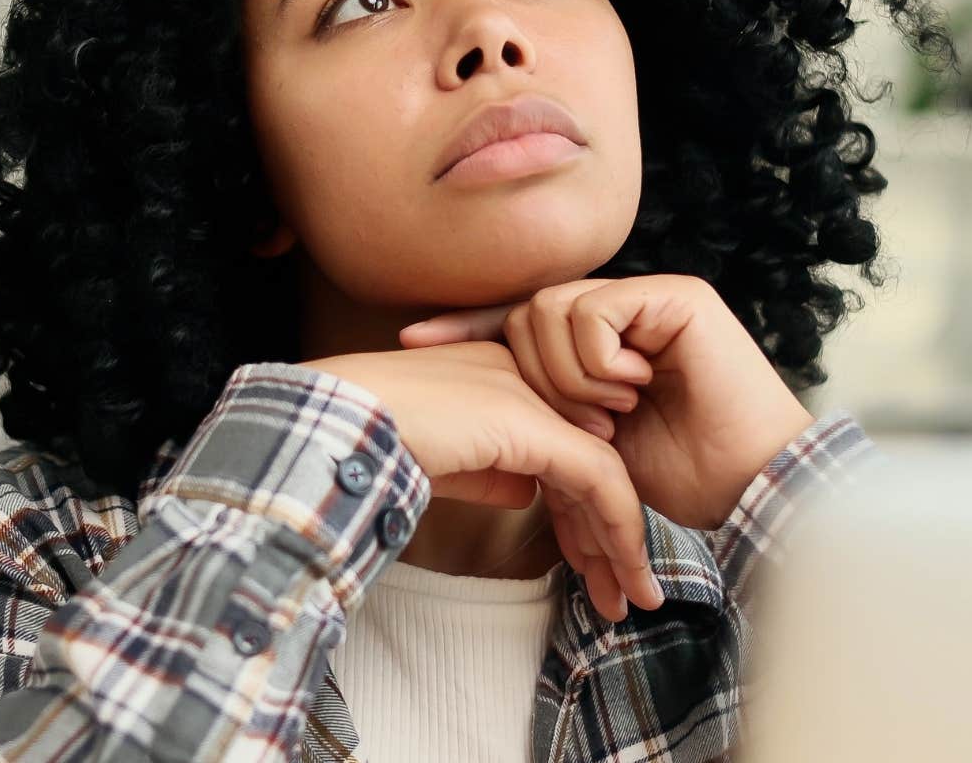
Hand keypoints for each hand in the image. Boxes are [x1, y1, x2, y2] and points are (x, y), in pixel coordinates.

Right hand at [301, 342, 664, 619]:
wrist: (338, 422)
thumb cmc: (367, 440)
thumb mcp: (439, 457)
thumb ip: (485, 470)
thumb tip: (525, 490)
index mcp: (498, 375)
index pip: (560, 443)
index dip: (579, 508)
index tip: (589, 563)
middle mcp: (524, 376)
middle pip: (587, 458)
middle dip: (608, 532)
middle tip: (625, 590)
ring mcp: (531, 395)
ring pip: (603, 471)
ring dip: (623, 540)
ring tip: (633, 596)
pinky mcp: (533, 423)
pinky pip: (597, 479)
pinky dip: (618, 529)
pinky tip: (624, 569)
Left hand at [398, 275, 816, 532]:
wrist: (742, 486)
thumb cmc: (674, 476)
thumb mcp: (580, 443)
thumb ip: (535, 409)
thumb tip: (467, 395)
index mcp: (593, 345)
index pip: (514, 320)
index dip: (465, 327)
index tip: (413, 341)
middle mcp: (618, 312)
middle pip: (526, 314)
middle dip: (537, 377)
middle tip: (583, 426)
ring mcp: (645, 300)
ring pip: (552, 309)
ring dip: (569, 376)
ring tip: (612, 412)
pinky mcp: (674, 297)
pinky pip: (594, 310)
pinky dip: (599, 360)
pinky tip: (634, 387)